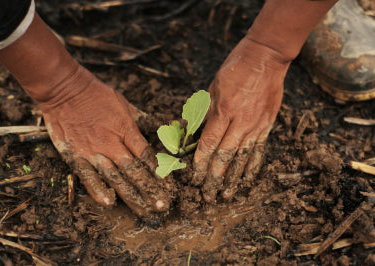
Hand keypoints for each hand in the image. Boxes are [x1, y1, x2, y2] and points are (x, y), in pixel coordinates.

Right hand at [39, 65, 170, 216]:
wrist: (65, 90)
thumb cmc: (98, 96)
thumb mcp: (126, 105)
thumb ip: (142, 121)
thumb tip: (161, 129)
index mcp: (126, 130)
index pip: (146, 156)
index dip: (160, 173)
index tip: (170, 187)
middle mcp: (111, 144)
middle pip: (134, 171)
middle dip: (150, 190)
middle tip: (162, 206)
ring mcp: (93, 152)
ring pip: (115, 178)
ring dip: (131, 196)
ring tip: (144, 210)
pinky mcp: (75, 156)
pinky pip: (88, 177)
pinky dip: (98, 191)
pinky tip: (109, 203)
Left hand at [192, 38, 290, 202]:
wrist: (266, 58)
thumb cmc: (234, 70)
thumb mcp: (212, 88)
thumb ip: (204, 114)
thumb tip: (193, 135)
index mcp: (224, 110)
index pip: (209, 144)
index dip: (200, 163)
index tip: (194, 177)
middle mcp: (241, 122)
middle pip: (225, 156)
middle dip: (215, 178)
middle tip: (208, 195)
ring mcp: (256, 125)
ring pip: (243, 158)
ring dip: (234, 180)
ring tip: (227, 196)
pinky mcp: (267, 126)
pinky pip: (258, 151)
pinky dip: (251, 167)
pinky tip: (246, 180)